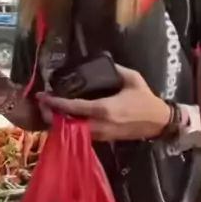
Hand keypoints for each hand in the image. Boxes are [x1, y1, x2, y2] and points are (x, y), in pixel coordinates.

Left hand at [37, 64, 169, 140]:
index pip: (73, 107)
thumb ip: (115, 69)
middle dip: (51, 116)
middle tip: (41, 105)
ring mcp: (101, 135)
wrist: (159, 122)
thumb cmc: (146, 100)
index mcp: (104, 109)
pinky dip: (70, 127)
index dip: (55, 103)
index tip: (42, 96)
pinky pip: (81, 134)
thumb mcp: (132, 78)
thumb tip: (102, 62)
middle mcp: (99, 125)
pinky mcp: (104, 139)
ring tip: (49, 110)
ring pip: (73, 132)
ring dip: (59, 123)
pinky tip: (64, 118)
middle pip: (67, 124)